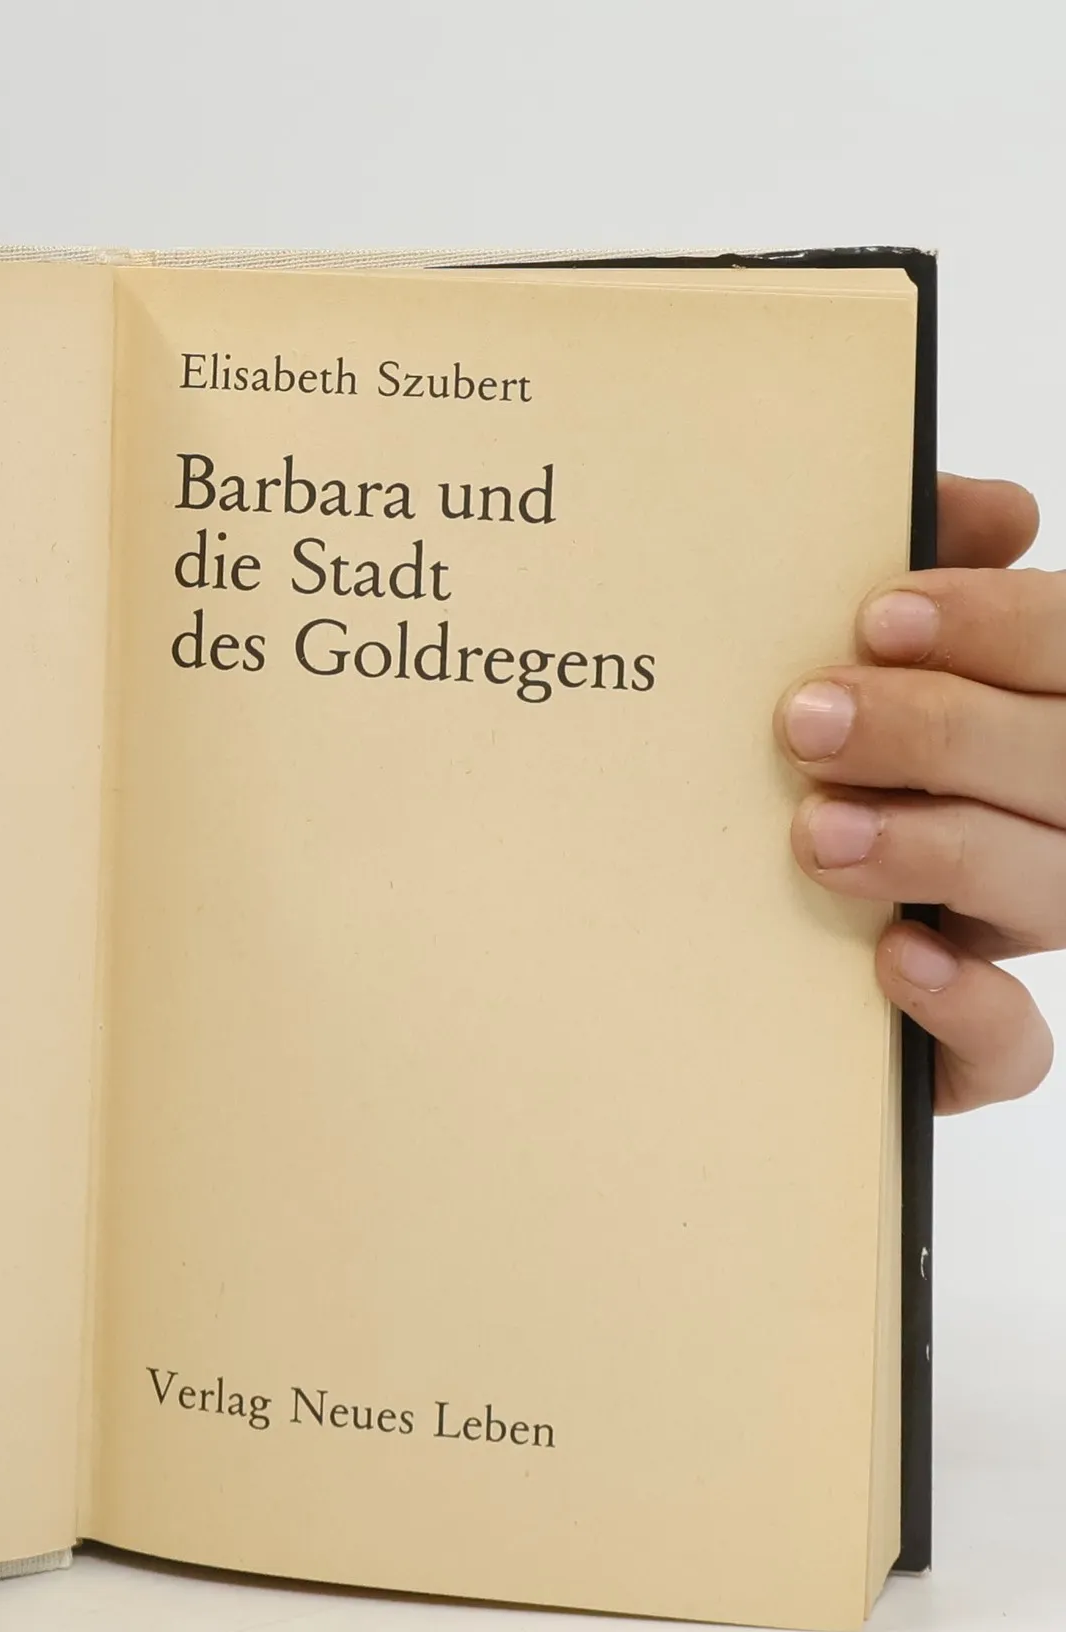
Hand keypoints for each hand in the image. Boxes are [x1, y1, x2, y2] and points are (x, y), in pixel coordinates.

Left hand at [782, 473, 1053, 1111]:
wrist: (681, 926)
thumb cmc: (817, 756)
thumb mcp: (855, 652)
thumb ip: (923, 562)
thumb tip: (1002, 508)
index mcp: (1040, 711)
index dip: (999, 626)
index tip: (874, 616)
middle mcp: (1055, 814)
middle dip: (943, 732)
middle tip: (807, 720)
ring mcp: (1019, 925)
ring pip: (1052, 889)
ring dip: (938, 849)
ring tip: (816, 833)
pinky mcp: (967, 1040)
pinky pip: (1012, 1045)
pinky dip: (967, 1007)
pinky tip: (896, 957)